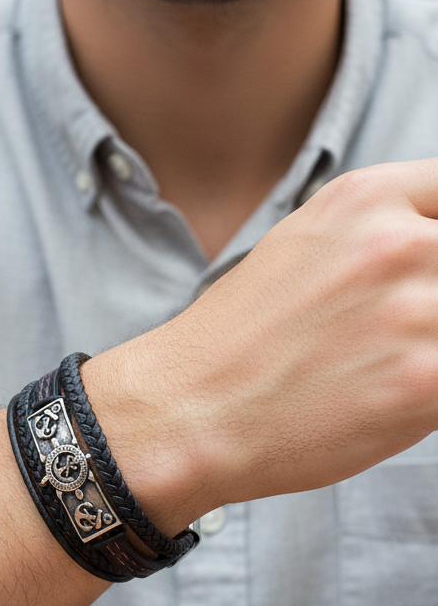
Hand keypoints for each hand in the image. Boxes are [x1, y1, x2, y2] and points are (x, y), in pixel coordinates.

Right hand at [86, 159, 437, 530]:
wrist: (192, 409)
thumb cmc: (246, 337)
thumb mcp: (309, 240)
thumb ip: (385, 225)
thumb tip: (434, 243)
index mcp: (368, 196)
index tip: (427, 273)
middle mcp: (397, 242)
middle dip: (435, 296)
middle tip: (404, 326)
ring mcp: (417, 310)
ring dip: (434, 344)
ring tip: (392, 362)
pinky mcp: (427, 381)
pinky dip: (433, 390)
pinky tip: (395, 396)